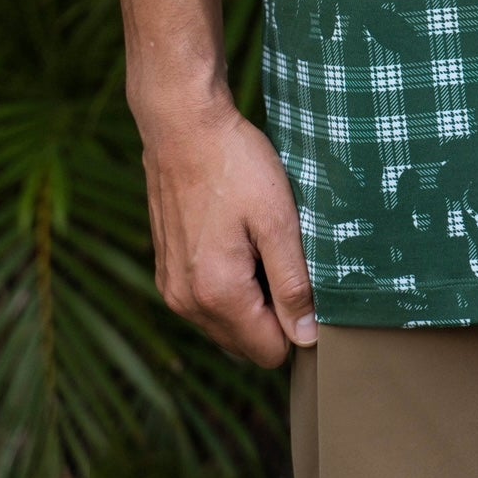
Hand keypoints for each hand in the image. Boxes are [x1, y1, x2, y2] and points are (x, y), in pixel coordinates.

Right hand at [139, 95, 317, 365]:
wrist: (182, 125)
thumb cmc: (234, 165)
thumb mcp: (278, 220)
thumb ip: (292, 283)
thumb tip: (305, 337)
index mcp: (217, 295)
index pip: (270, 352)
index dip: (298, 326)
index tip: (310, 283)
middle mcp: (186, 302)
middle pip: (246, 345)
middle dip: (274, 316)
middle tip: (287, 259)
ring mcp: (172, 287)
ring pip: (226, 325)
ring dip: (252, 301)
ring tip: (263, 246)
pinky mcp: (167, 270)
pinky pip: (207, 302)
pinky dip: (229, 286)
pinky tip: (240, 241)